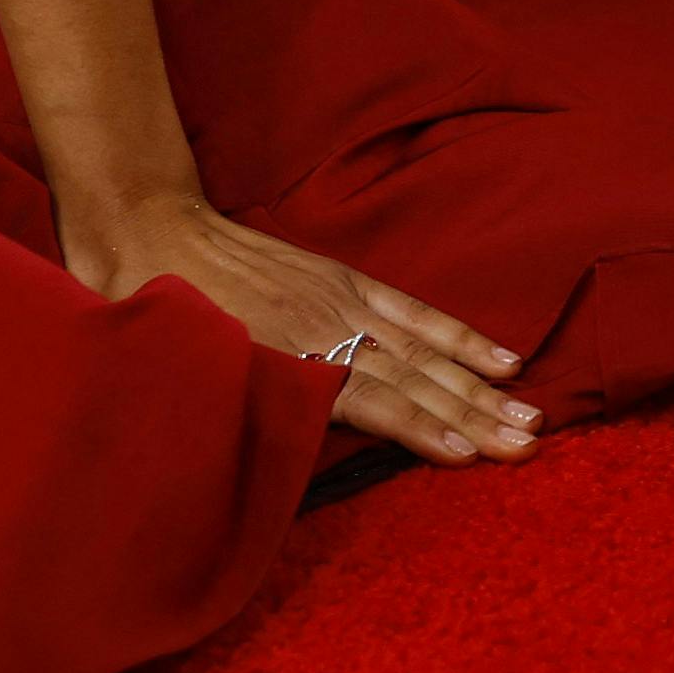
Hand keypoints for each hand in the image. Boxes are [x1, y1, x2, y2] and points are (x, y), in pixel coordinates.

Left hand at [67, 189, 539, 467]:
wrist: (144, 219)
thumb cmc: (149, 306)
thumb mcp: (173, 368)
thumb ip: (223, 405)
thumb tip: (245, 452)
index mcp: (285, 354)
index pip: (368, 398)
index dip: (419, 426)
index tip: (468, 454)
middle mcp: (323, 328)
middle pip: (411, 378)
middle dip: (472, 416)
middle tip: (526, 447)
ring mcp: (338, 299)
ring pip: (422, 350)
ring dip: (479, 386)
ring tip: (529, 416)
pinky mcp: (340, 278)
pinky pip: (410, 311)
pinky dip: (457, 336)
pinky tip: (499, 358)